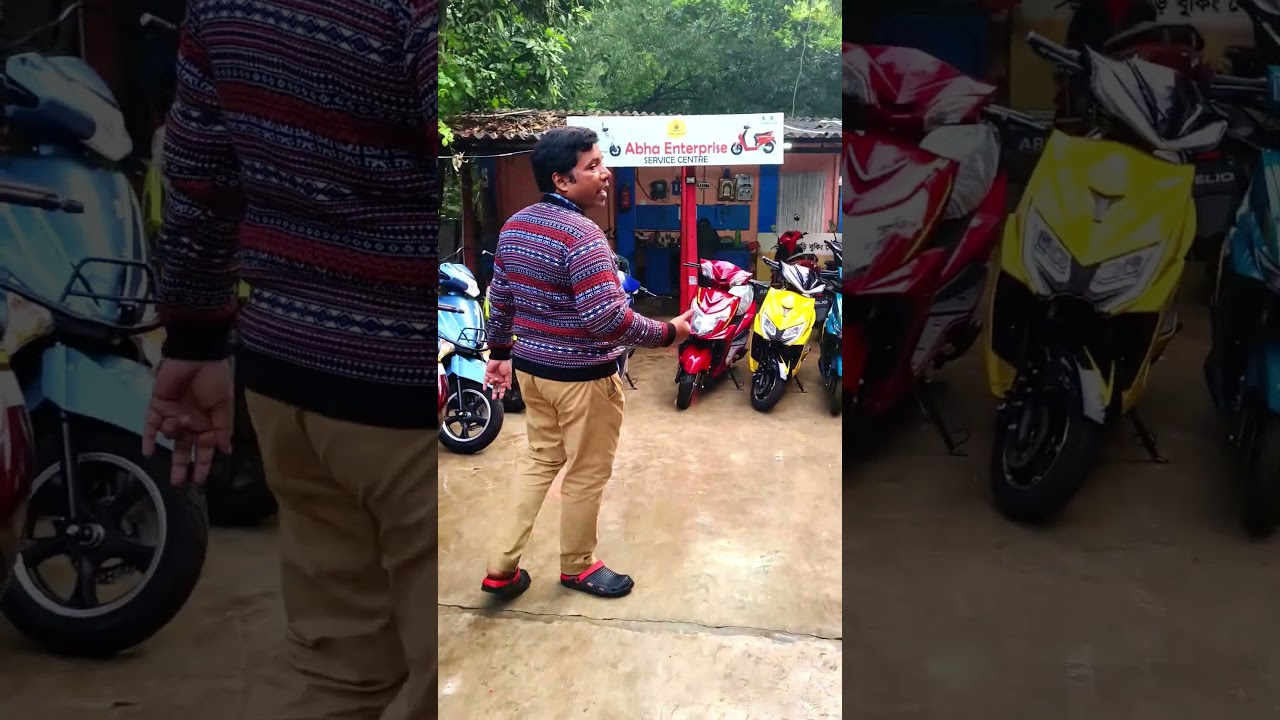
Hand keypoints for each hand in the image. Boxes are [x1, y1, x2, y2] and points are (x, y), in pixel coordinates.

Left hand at [142, 358, 233, 485]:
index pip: (205, 449)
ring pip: (170, 436)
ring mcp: (173, 414)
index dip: (204, 464)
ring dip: (174, 433)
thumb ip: (223, 428)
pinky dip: (149, 438)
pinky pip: (150, 426)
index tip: (202, 480)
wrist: (195, 356)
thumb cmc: (214, 379)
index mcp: (208, 422)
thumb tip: (226, 450)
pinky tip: (148, 452)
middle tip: (179, 483)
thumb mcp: (225, 404)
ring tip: (180, 421)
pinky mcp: (157, 406)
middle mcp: (190, 422)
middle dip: (182, 466)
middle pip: (184, 449)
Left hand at [484, 359, 511, 399]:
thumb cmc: (505, 364)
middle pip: (496, 388)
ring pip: (491, 384)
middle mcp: (498, 379)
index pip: (502, 388)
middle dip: (495, 393)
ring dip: (493, 383)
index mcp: (503, 379)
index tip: (501, 397)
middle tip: (494, 398)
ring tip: (495, 379)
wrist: (500, 358)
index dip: (502, 393)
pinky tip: (485, 388)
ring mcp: (492, 376)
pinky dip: (485, 384)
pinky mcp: (488, 374)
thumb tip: (509, 388)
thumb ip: (508, 381)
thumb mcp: (509, 374)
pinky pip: (485, 380)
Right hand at [670, 308, 695, 344]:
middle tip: (675, 325)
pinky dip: (673, 337)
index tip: (679, 321)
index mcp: (688, 331)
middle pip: (684, 331)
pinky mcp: (675, 343)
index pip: (688, 326)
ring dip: (677, 333)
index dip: (684, 323)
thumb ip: (688, 314)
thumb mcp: (681, 318)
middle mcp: (685, 337)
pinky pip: (675, 339)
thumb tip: (693, 310)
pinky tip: (670, 334)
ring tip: (672, 329)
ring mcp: (680, 341)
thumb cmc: (675, 325)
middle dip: (680, 328)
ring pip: (679, 336)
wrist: (667, 333)